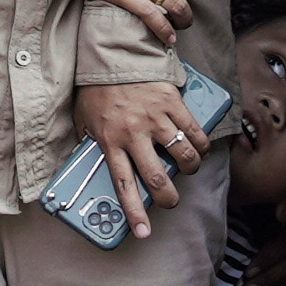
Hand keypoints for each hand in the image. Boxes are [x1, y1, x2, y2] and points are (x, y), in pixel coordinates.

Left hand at [63, 69, 196, 237]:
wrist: (111, 52)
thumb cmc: (96, 88)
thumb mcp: (84, 119)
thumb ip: (90, 142)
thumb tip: (88, 162)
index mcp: (110, 141)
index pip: (123, 185)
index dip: (134, 213)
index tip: (143, 232)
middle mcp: (134, 134)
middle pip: (157, 178)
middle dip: (169, 197)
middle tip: (171, 200)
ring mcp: (156, 119)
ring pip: (183, 156)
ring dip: (190, 168)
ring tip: (188, 168)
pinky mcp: (172, 103)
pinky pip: (195, 130)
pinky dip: (201, 143)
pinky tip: (199, 146)